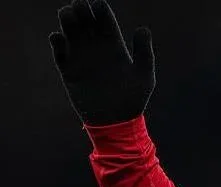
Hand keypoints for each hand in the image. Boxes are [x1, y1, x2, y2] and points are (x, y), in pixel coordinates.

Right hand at [50, 0, 154, 124]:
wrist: (115, 122)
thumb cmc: (133, 99)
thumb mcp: (144, 75)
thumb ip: (144, 52)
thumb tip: (143, 28)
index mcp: (116, 48)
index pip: (106, 23)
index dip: (100, 10)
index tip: (97, 3)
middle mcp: (97, 50)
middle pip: (87, 24)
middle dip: (82, 11)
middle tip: (79, 4)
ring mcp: (82, 59)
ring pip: (72, 33)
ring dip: (68, 22)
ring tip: (67, 13)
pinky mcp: (69, 71)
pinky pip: (60, 52)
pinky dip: (57, 43)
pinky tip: (58, 37)